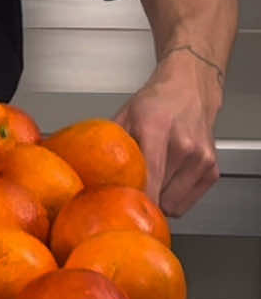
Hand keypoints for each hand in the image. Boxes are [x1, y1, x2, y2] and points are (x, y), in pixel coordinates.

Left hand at [113, 57, 221, 217]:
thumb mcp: (124, 115)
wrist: (191, 87)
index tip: (122, 210)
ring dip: (159, 199)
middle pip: (159, 196)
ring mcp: (201, 159)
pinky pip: (186, 203)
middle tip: (132, 189)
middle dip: (142, 199)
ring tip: (152, 179)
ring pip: (173, 205)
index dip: (136, 200)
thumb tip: (86, 171)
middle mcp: (184, 145)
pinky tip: (168, 179)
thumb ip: (109, 144)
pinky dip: (174, 198)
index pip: (149, 177)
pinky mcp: (212, 170)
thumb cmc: (156, 102)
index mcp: (157, 129)